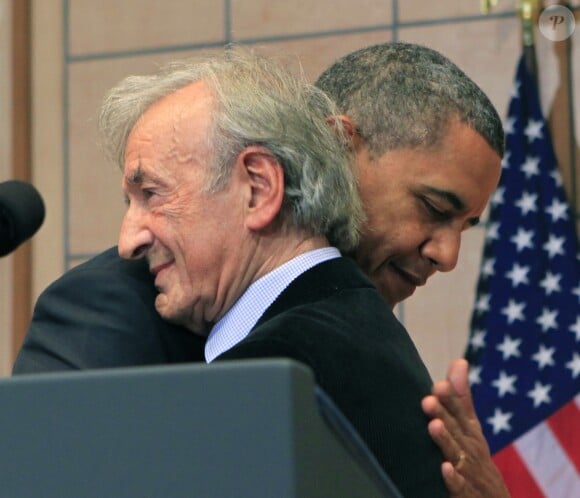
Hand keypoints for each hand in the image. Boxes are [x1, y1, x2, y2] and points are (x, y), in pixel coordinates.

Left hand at [421, 359, 510, 496]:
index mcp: (470, 433)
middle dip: (444, 415)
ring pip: (457, 456)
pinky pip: (460, 488)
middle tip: (428, 400)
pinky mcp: (466, 494)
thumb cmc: (476, 459)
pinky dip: (453, 479)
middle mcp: (471, 450)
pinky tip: (444, 469)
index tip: (437, 385)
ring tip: (433, 425)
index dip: (450, 399)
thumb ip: (461, 397)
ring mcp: (469, 472)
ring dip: (446, 441)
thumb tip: (459, 360)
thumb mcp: (471, 427)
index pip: (460, 412)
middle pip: (457, 431)